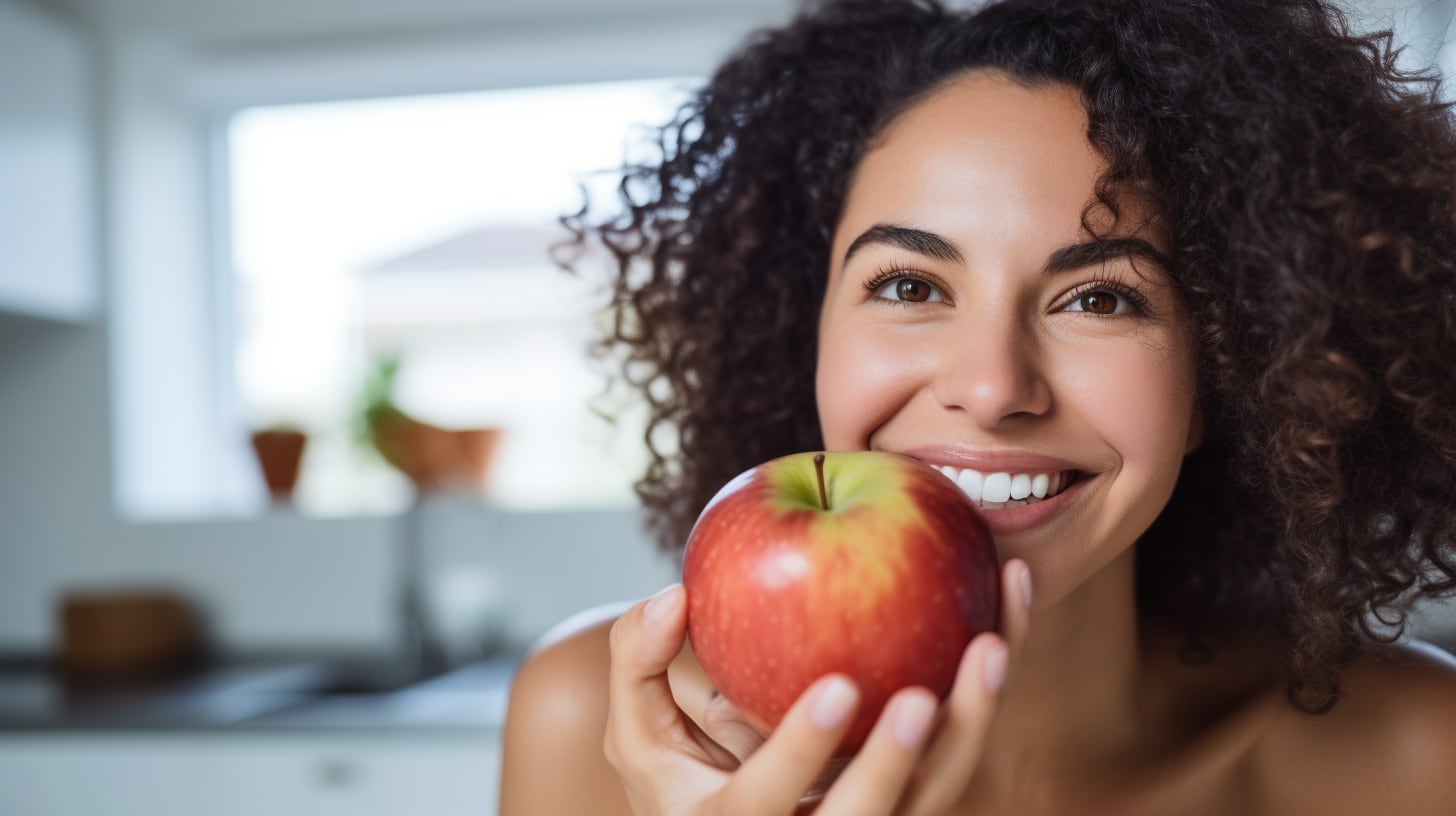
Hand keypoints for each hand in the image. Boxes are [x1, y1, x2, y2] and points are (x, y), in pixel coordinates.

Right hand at [604, 558, 1033, 814]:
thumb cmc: (681, 775)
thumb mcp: (637, 732)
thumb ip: (637, 659)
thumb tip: (674, 594)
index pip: (765, 802)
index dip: (801, 751)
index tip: (838, 687)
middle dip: (899, 764)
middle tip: (924, 696)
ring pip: (937, 797)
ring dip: (972, 724)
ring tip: (994, 645)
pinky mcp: (916, 805)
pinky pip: (960, 758)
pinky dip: (986, 697)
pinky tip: (1003, 617)